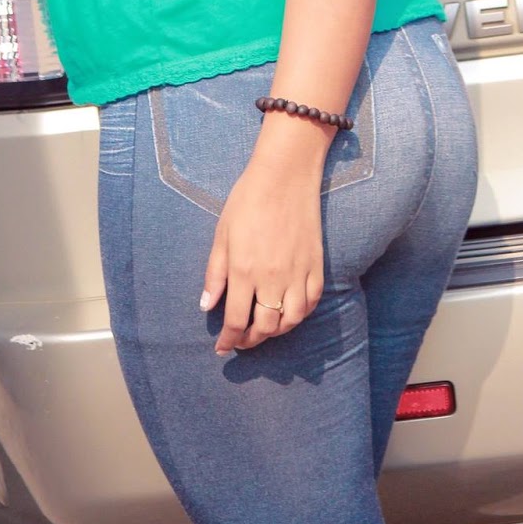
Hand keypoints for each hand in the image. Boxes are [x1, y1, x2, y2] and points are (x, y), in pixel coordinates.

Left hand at [201, 155, 324, 353]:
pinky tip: (288, 312)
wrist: (285, 175)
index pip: (236, 321)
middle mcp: (272, 278)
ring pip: (290, 321)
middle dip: (250, 340)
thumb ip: (214, 274)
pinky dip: (299, 315)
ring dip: (275, 332)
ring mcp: (297, 273)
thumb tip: (207, 306)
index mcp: (244, 271)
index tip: (222, 348)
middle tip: (241, 340)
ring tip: (264, 329)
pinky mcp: (316, 266)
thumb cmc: (248, 200)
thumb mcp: (222, 234)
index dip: (228, 340)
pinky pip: (311, 303)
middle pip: (264, 327)